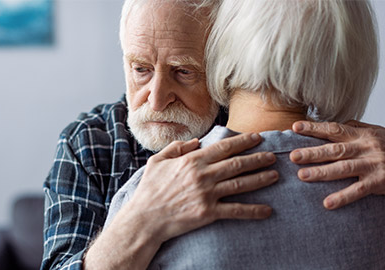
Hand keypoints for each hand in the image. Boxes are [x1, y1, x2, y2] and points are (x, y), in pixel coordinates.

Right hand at [127, 133, 277, 242]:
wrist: (145, 218)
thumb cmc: (149, 189)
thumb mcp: (157, 161)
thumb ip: (176, 148)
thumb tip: (195, 141)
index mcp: (192, 161)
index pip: (223, 147)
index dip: (243, 141)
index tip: (257, 138)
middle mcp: (202, 175)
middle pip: (237, 163)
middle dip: (257, 158)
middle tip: (272, 156)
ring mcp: (207, 194)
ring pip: (240, 184)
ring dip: (260, 179)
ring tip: (274, 175)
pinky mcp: (208, 213)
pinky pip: (235, 210)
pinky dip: (253, 210)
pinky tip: (267, 210)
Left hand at [290, 120, 384, 209]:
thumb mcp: (374, 132)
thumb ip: (353, 128)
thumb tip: (328, 127)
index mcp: (361, 134)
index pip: (334, 129)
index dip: (314, 128)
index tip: (295, 128)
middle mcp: (366, 148)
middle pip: (335, 150)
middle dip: (312, 153)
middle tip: (292, 156)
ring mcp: (373, 165)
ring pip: (344, 169)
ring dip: (322, 173)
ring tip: (303, 176)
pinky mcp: (379, 182)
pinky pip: (359, 191)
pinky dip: (343, 197)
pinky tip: (328, 203)